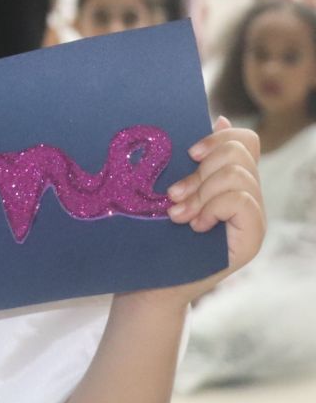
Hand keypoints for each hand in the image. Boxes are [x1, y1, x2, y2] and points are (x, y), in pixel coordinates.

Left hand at [159, 117, 264, 303]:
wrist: (149, 284)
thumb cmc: (153, 235)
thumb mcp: (167, 189)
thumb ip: (189, 159)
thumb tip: (219, 118)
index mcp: (228, 180)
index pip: (245, 141)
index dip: (219, 138)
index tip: (189, 152)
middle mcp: (246, 196)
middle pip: (240, 152)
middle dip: (201, 169)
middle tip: (174, 194)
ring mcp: (252, 218)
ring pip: (238, 176)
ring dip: (200, 192)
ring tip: (177, 214)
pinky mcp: (251, 239)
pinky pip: (242, 201)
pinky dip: (213, 208)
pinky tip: (195, 226)